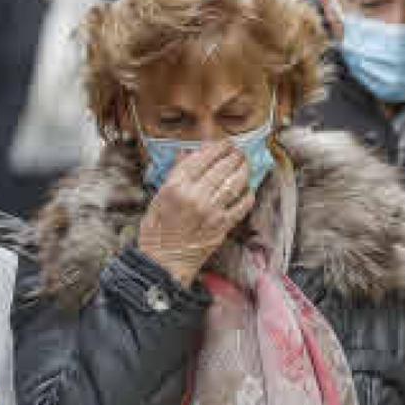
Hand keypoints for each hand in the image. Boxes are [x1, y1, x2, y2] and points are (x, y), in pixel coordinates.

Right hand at [137, 142, 253, 287]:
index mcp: (176, 186)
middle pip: (222, 168)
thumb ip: (175, 174)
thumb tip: (187, 153)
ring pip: (235, 183)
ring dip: (243, 170)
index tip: (225, 142)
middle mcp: (195, 196)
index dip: (218, 147)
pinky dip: (247, 195)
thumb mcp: (158, 197)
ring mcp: (211, 212)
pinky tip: (248, 189)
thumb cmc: (156, 230)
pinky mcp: (222, 227)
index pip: (202, 158)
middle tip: (239, 151)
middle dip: (234, 155)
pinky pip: (241, 206)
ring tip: (246, 164)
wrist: (162, 262)